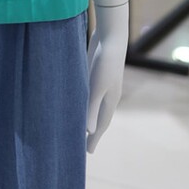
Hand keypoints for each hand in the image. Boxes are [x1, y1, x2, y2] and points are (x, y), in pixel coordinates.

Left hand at [86, 2, 127, 153]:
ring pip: (94, 106)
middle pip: (99, 117)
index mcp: (110, 100)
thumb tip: (88, 130)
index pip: (101, 124)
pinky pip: (89, 94)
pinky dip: (85, 102)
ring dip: (89, 116)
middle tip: (85, 145)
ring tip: (80, 126)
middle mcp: (108, 95)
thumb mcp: (96, 87)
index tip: (88, 152)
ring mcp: (102, 84)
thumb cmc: (105, 62)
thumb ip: (92, 108)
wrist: (110, 36)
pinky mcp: (95, 73)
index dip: (94, 138)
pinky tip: (77, 101)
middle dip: (93, 131)